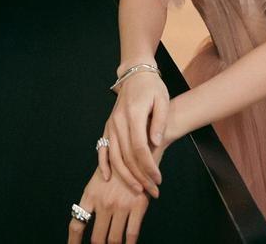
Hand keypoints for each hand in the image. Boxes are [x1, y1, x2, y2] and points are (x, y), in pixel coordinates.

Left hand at [67, 145, 164, 243]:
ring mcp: (121, 205)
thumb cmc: (120, 159)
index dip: (73, 242)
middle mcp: (104, 202)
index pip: (77, 223)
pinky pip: (131, 234)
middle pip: (96, 239)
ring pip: (113, 240)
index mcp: (91, 194)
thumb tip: (88, 217)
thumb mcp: (101, 174)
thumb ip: (94, 196)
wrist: (141, 146)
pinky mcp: (138, 206)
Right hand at [99, 73, 168, 197]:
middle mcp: (119, 121)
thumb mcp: (162, 100)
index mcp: (134, 114)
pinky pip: (102, 148)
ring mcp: (111, 124)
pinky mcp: (108, 126)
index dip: (148, 166)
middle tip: (152, 191)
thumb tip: (156, 143)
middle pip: (127, 156)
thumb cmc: (152, 87)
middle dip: (140, 176)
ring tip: (137, 189)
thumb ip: (159, 121)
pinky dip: (103, 164)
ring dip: (125, 176)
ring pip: (115, 156)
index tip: (158, 178)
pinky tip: (107, 178)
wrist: (135, 74)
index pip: (139, 148)